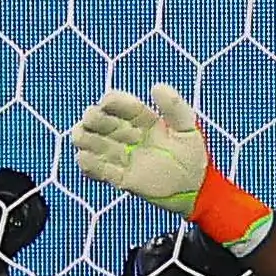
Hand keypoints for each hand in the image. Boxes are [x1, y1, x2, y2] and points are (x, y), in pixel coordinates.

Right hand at [71, 82, 212, 217]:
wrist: (196, 189)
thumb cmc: (193, 155)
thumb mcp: (188, 128)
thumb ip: (174, 107)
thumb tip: (157, 86)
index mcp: (145, 120)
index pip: (125, 107)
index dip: (114, 102)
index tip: (106, 101)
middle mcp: (131, 136)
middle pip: (105, 124)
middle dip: (94, 119)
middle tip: (89, 119)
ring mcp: (125, 157)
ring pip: (98, 146)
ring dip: (86, 140)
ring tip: (80, 136)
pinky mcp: (123, 179)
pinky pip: (102, 171)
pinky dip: (90, 166)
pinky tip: (83, 158)